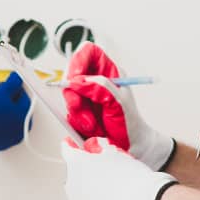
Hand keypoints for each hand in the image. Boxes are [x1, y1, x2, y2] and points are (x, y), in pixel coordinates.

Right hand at [0, 72, 30, 153]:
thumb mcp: (3, 92)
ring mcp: (5, 140)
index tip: (6, 84)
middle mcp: (18, 132)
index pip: (23, 99)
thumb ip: (12, 84)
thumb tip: (16, 79)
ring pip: (3, 117)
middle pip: (13, 109)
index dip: (13, 88)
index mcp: (25, 119)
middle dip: (3, 96)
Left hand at [62, 138, 177, 199]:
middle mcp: (71, 183)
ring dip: (87, 191)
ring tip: (109, 192)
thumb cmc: (132, 178)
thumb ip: (101, 148)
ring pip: (78, 194)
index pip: (67, 150)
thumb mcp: (116, 154)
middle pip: (74, 174)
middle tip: (103, 173)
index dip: (71, 145)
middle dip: (84, 172)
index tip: (72, 144)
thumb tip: (98, 147)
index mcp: (77, 163)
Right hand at [63, 43, 174, 170]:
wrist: (131, 147)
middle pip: (73, 75)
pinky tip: (91, 129)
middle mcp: (96, 82)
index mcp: (109, 72)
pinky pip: (69, 114)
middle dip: (74, 94)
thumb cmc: (130, 124)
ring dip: (78, 113)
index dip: (78, 59)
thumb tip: (78, 81)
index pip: (89, 53)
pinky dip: (77, 123)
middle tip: (79, 106)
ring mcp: (87, 98)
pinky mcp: (80, 113)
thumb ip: (100, 88)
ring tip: (93, 124)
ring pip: (69, 97)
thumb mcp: (118, 103)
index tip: (74, 76)